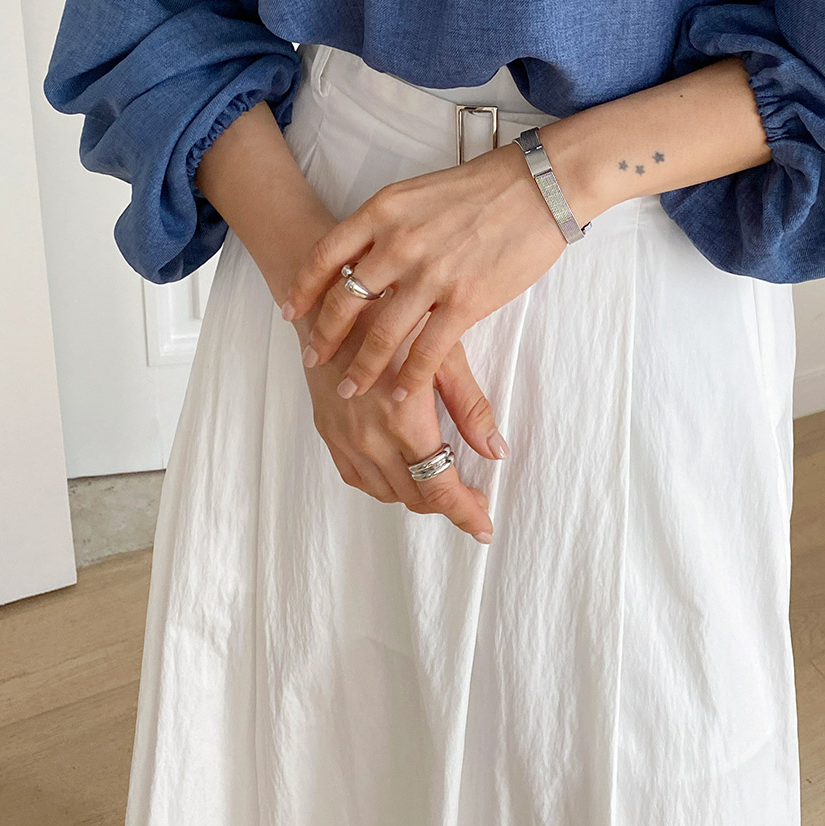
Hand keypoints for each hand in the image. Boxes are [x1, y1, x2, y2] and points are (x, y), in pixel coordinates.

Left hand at [283, 141, 570, 401]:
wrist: (538, 185)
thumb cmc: (484, 185)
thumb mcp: (419, 191)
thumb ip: (388, 222)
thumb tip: (365, 252)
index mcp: (384, 211)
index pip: (326, 255)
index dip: (304, 287)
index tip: (291, 311)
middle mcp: (398, 243)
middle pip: (345, 300)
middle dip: (323, 336)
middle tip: (311, 358)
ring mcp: (431, 275)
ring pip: (381, 335)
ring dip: (361, 368)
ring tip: (349, 388)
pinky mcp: (466, 301)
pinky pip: (427, 351)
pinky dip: (409, 378)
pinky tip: (400, 394)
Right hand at [291, 301, 500, 542]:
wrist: (331, 298)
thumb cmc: (396, 314)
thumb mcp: (444, 353)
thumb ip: (470, 407)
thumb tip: (497, 451)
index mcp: (403, 420)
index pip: (439, 487)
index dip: (465, 512)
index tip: (485, 527)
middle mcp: (370, 438)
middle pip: (414, 495)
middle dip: (447, 504)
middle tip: (473, 500)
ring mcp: (344, 437)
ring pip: (384, 492)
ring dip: (415, 496)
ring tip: (442, 485)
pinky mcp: (327, 430)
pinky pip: (355, 477)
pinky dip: (381, 485)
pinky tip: (399, 473)